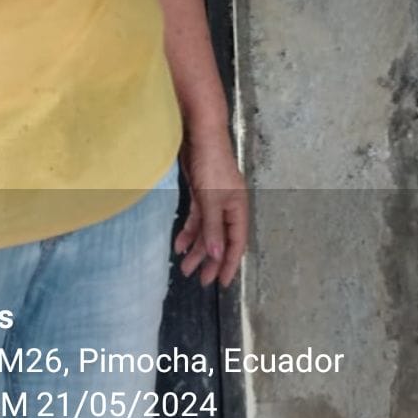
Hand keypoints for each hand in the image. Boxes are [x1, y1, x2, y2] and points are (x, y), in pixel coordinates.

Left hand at [173, 128, 247, 287]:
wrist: (200, 134)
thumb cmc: (211, 164)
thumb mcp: (211, 199)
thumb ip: (213, 227)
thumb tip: (218, 255)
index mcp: (237, 207)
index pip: (237, 241)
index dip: (231, 262)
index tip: (223, 283)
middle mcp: (228, 206)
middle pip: (221, 239)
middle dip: (211, 260)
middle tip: (200, 281)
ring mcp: (214, 199)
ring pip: (207, 230)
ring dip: (197, 248)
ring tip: (184, 268)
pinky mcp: (201, 193)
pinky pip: (197, 219)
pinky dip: (189, 232)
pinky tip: (179, 244)